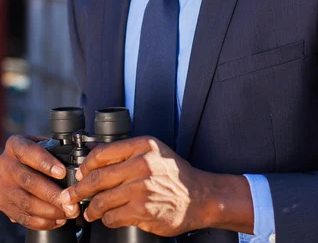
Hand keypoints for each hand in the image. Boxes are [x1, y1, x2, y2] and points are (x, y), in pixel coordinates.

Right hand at [0, 135, 79, 229]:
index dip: (46, 163)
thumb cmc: (27, 154)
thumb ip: (52, 149)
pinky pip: (24, 217)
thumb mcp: (36, 143)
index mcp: (15, 146)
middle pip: (29, 182)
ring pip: (27, 203)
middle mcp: (7, 167)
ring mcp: (4, 188)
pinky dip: (43, 222)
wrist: (2, 169)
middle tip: (70, 200)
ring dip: (50, 211)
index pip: (29, 152)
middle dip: (52, 194)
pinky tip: (58, 219)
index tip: (62, 172)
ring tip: (68, 211)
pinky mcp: (5, 206)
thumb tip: (77, 161)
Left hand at [59, 137, 229, 234]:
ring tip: (89, 212)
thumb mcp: (153, 152)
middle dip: (79, 190)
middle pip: (97, 177)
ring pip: (101, 200)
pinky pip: (112, 217)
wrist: (199, 196)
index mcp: (142, 146)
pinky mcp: (143, 211)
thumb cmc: (174, 175)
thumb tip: (93, 151)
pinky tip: (110, 217)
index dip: (86, 165)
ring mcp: (142, 188)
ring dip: (90, 209)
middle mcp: (142, 164)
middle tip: (71, 196)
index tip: (80, 173)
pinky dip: (107, 219)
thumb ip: (126, 151)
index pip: (102, 153)